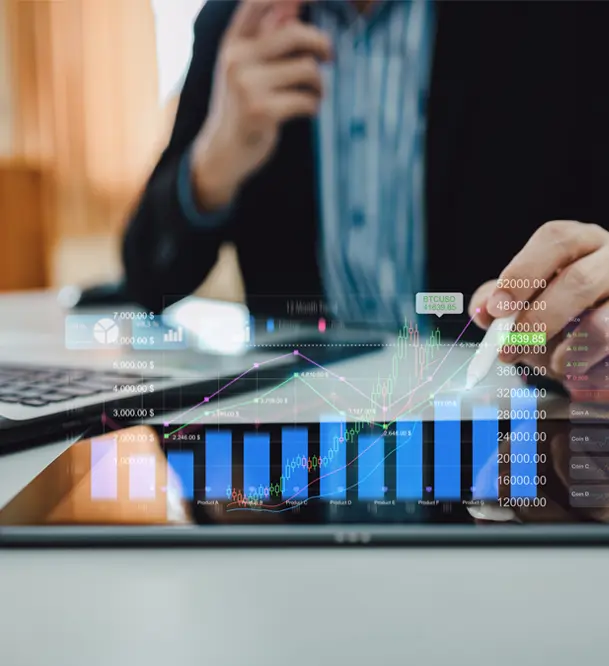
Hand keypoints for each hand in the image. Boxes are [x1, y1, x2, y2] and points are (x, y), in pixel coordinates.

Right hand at [191, 0, 330, 208]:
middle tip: (330, 57)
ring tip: (316, 94)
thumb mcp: (246, 67)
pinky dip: (315, 105)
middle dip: (322, 44)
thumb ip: (266, 37)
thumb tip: (294, 5)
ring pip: (307, 68)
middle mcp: (236, 59)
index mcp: (232, 42)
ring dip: (320, 84)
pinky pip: (307, 99)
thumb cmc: (240, 106)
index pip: (259, 2)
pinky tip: (309, 111)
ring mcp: (246, 85)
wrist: (222, 151)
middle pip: (294, 33)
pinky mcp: (261, 111)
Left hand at [469, 220, 608, 397]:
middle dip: (537, 320)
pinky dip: (583, 366)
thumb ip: (497, 301)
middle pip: (579, 281)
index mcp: (580, 241)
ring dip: (562, 352)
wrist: (596, 345)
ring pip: (601, 324)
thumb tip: (482, 312)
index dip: (522, 274)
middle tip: (508, 348)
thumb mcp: (522, 301)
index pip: (555, 240)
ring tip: (546, 363)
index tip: (496, 308)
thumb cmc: (557, 312)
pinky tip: (570, 367)